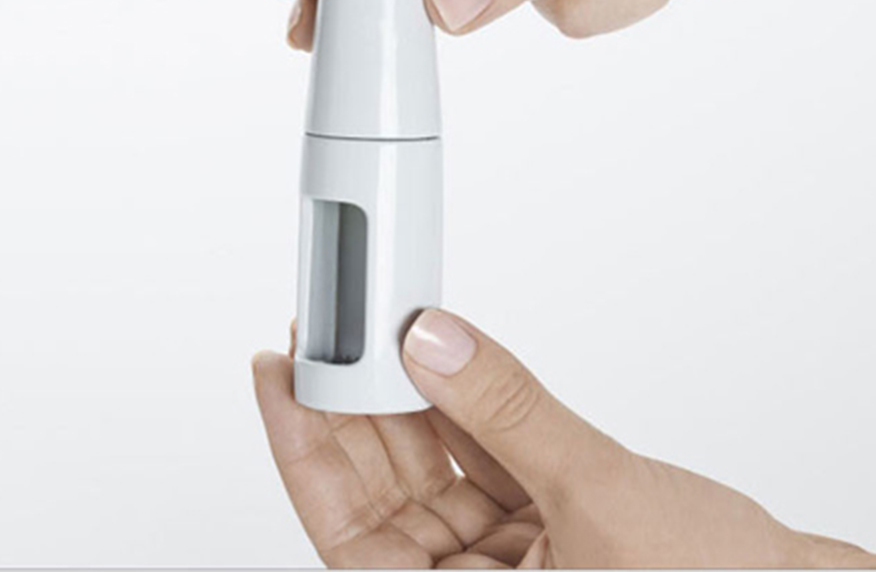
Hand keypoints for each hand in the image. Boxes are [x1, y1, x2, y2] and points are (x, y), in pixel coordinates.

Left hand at [252, 310, 875, 568]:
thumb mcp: (597, 490)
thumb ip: (508, 410)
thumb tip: (433, 340)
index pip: (346, 533)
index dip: (302, 447)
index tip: (279, 371)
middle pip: (380, 493)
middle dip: (352, 406)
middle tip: (328, 328)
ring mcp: (506, 556)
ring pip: (429, 466)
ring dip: (406, 395)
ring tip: (379, 326)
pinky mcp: (540, 518)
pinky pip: (479, 453)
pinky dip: (460, 403)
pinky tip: (438, 354)